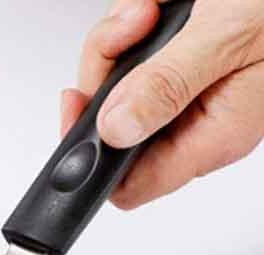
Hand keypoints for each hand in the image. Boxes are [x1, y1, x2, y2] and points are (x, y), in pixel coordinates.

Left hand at [62, 0, 263, 208]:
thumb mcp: (228, 38)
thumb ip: (166, 87)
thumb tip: (115, 131)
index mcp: (215, 134)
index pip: (132, 184)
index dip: (93, 155)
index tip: (77, 109)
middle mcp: (203, 117)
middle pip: (116, 123)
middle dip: (108, 71)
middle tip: (130, 29)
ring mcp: (196, 85)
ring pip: (122, 80)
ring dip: (124, 35)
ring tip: (154, 6)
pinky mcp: (191, 55)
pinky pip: (141, 49)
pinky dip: (142, 18)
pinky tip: (163, 1)